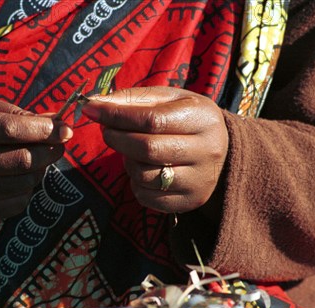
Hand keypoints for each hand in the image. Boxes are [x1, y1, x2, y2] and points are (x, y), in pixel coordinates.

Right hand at [0, 97, 71, 222]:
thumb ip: (13, 113)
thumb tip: (55, 123)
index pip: (8, 130)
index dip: (42, 130)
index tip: (65, 129)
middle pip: (19, 161)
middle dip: (48, 152)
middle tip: (59, 145)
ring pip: (21, 184)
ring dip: (40, 172)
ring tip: (38, 160)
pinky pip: (14, 206)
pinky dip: (26, 191)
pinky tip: (20, 178)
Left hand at [81, 87, 227, 212]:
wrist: (223, 155)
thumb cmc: (187, 121)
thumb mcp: (170, 100)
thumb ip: (135, 99)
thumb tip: (96, 103)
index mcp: (202, 118)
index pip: (152, 119)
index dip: (117, 115)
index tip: (92, 109)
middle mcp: (206, 151)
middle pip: (147, 149)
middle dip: (117, 139)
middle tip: (107, 132)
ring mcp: (198, 180)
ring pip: (144, 175)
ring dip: (127, 162)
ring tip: (131, 151)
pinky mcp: (188, 201)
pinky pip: (146, 197)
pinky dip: (135, 183)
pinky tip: (142, 170)